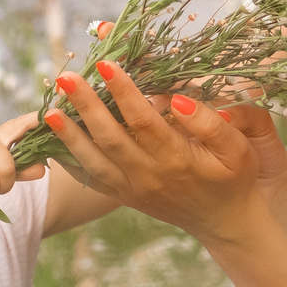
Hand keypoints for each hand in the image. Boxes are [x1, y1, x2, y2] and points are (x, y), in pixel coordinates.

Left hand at [44, 63, 268, 242]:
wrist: (225, 222)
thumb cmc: (234, 177)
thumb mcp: (238, 149)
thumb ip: (211, 124)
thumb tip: (178, 99)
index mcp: (177, 159)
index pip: (144, 121)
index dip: (123, 92)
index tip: (105, 64)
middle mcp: (150, 175)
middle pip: (110, 138)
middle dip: (86, 106)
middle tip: (66, 77)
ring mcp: (133, 188)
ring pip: (93, 161)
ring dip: (69, 135)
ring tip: (49, 109)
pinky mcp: (124, 196)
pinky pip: (90, 179)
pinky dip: (69, 161)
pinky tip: (52, 140)